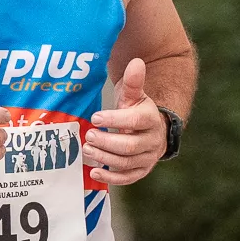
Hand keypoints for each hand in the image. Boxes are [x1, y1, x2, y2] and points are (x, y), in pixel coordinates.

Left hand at [82, 58, 166, 184]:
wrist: (151, 129)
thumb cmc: (137, 110)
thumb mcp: (134, 95)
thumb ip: (133, 81)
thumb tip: (136, 62)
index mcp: (151, 119)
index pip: (134, 121)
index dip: (114, 120)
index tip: (95, 118)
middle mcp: (152, 140)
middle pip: (129, 146)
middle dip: (106, 142)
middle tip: (88, 136)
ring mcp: (147, 158)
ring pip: (126, 162)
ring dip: (104, 158)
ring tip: (87, 150)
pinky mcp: (141, 170)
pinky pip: (127, 178)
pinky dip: (110, 177)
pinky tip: (94, 172)